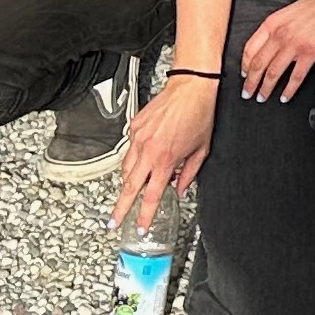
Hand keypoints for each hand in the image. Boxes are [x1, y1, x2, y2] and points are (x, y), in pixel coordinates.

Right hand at [119, 72, 219, 217]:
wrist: (191, 87)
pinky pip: (129, 149)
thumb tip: (178, 189)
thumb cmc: (199, 115)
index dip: (144, 215)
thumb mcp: (201, 150)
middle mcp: (148, 150)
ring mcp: (137, 137)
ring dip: (127, 182)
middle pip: (128, 187)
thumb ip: (188, 174)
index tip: (140, 227)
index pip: (151, 196)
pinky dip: (133, 158)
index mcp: (165, 160)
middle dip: (120, 208)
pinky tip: (142, 158)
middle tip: (114, 222)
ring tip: (130, 192)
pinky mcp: (133, 126)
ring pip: (125, 168)